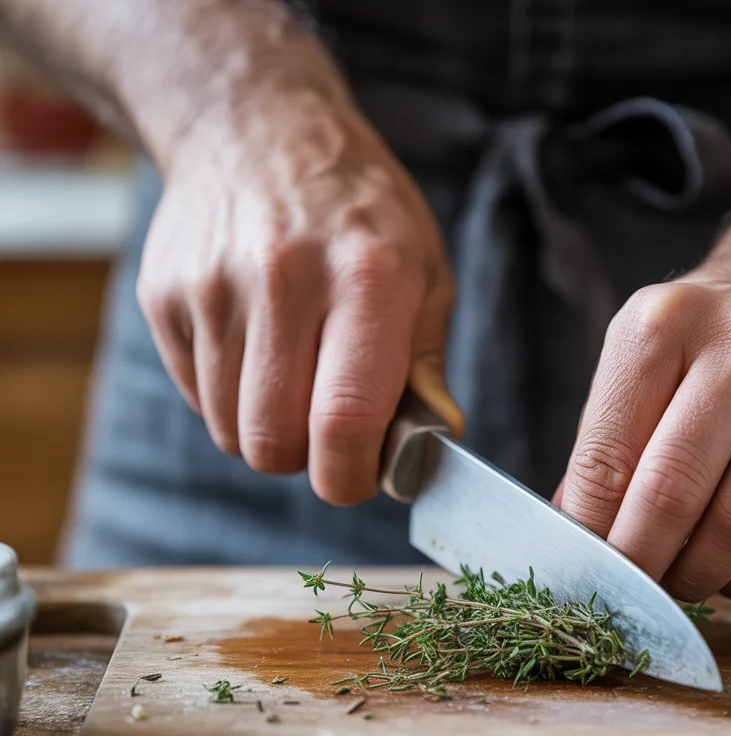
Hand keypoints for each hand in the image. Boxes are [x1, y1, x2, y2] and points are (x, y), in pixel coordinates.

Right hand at [137, 76, 460, 503]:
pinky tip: (255, 347)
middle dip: (306, 459)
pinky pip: (198, 399)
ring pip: (230, 431)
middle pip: (274, 442)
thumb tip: (430, 447)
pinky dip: (231, 398)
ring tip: (294, 376)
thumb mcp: (424, 271)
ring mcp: (212, 287)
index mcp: (366, 277)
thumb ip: (426, 366)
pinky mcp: (164, 297)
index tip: (358, 476)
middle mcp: (283, 279)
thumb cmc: (359, 212)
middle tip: (328, 427)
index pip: (345, 420)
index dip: (350, 476)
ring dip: (266, 429)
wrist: (256, 129)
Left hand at [556, 278, 730, 600]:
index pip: (608, 457)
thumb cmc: (696, 358)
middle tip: (626, 592)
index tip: (584, 569)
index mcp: (666, 323)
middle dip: (640, 562)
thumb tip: (580, 549)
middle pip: (675, 491)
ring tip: (675, 580)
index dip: (590, 532)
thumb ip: (602, 457)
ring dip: (697, 576)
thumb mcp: (633, 375)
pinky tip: (726, 570)